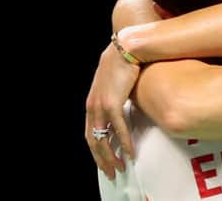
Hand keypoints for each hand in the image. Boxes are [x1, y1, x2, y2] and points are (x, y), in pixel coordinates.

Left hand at [85, 42, 139, 179]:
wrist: (127, 47)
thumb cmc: (124, 63)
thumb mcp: (116, 84)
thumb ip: (117, 98)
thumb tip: (127, 109)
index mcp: (92, 103)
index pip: (90, 134)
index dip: (97, 151)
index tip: (105, 163)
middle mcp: (93, 106)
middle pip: (93, 140)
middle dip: (102, 160)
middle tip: (112, 173)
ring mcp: (101, 105)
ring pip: (103, 139)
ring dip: (112, 156)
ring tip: (120, 168)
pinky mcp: (113, 102)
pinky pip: (118, 129)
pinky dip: (125, 143)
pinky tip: (131, 153)